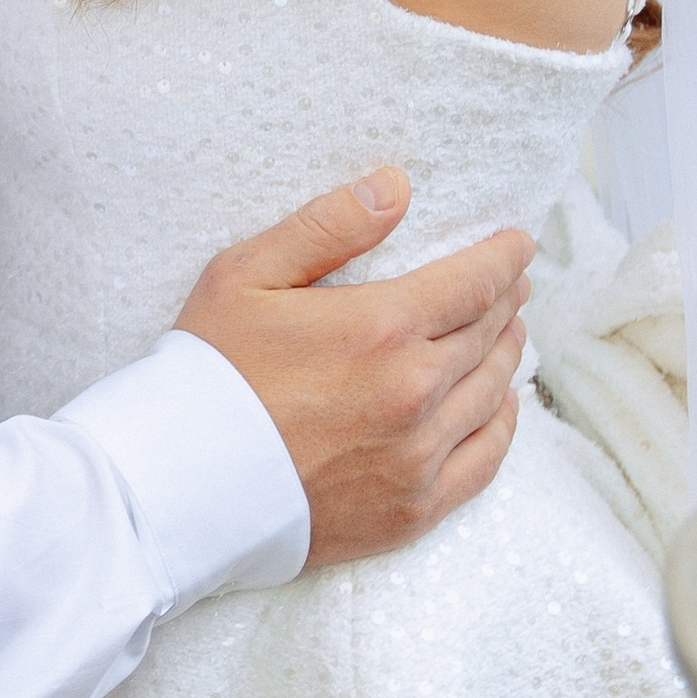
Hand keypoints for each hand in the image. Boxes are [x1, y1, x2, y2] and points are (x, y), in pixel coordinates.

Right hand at [172, 170, 531, 567]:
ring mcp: (418, 456)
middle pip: (488, 333)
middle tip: (511, 283)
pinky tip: (502, 405)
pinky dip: (503, 424)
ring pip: (493, 393)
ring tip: (507, 332)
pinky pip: (485, 460)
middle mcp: (415, 392)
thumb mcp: (246, 274)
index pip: (474, 283)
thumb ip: (327, 226)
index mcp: (381, 328)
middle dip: (505, 300)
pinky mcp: (413, 510)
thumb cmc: (206, 371)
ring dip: (506, 355)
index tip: (518, 244)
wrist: (178, 485)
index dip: (504, 258)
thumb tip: (397, 187)